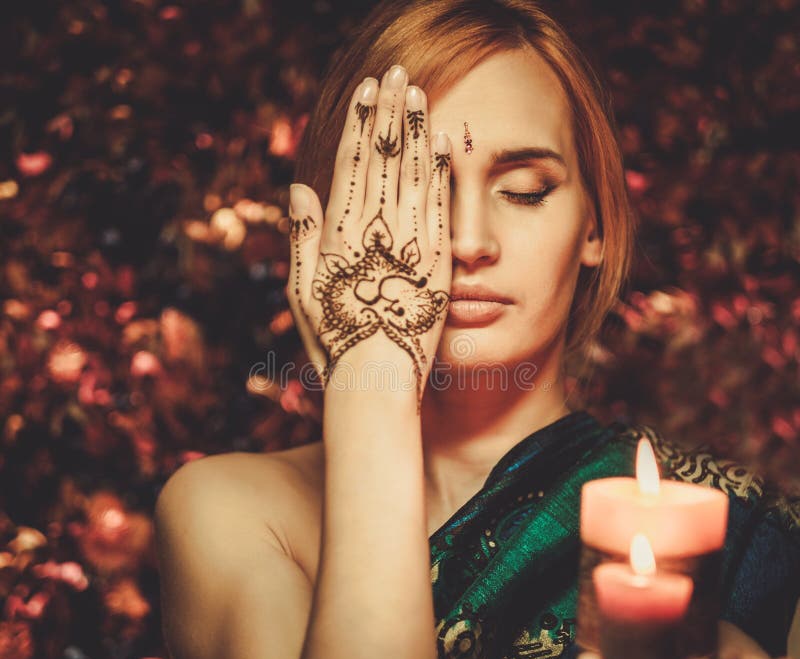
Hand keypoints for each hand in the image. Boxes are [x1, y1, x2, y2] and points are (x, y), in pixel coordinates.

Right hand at [287, 65, 451, 406]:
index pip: (351, 165)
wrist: (374, 380)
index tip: (368, 92)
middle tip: (396, 73)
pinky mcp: (436, 261)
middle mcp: (371, 231)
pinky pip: (439, 206)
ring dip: (415, 128)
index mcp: (336, 235)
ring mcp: (406, 244)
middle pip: (382, 158)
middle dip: (389, 112)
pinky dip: (439, 170)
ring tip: (418, 92)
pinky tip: (442, 141)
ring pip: (411, 173)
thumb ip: (302, 237)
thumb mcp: (303, 293)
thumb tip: (300, 187)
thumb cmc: (334, 342)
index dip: (360, 125)